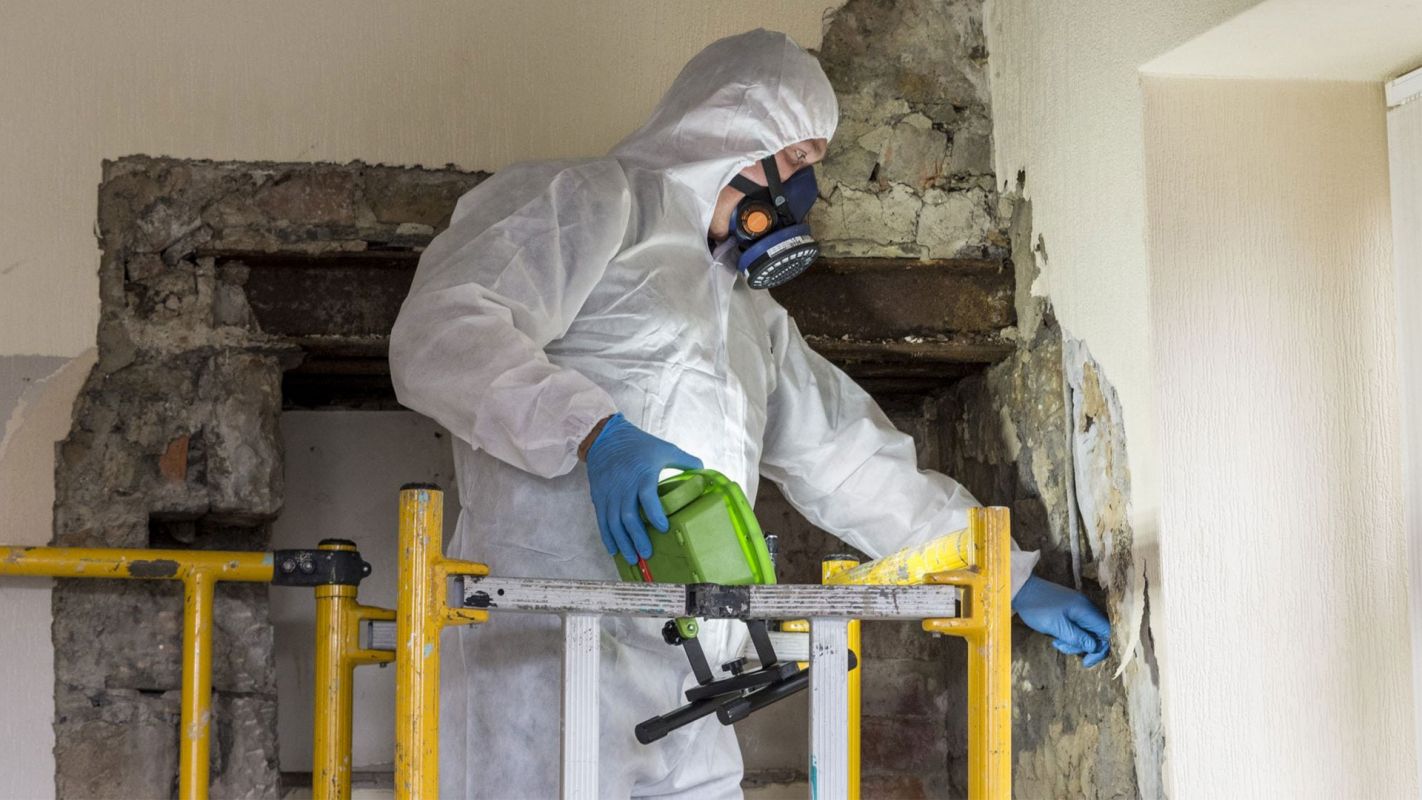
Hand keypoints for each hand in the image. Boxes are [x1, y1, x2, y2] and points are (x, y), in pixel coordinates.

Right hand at [584, 414, 702, 564]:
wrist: (606, 438)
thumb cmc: (638, 445)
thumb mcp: (664, 449)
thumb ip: (685, 460)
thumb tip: (704, 470)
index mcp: (642, 475)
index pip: (647, 497)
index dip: (655, 514)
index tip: (664, 528)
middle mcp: (623, 486)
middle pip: (628, 516)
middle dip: (637, 537)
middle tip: (647, 553)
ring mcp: (609, 494)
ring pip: (613, 523)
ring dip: (622, 542)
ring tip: (632, 559)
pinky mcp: (599, 497)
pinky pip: (602, 521)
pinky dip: (607, 537)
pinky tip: (614, 550)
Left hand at [1012, 576, 1110, 667]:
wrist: (1022, 590)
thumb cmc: (1038, 608)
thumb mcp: (1056, 627)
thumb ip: (1077, 638)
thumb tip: (1094, 648)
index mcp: (1086, 610)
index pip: (1107, 632)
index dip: (1101, 649)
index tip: (1086, 661)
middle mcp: (1087, 609)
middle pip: (1098, 634)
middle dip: (1083, 647)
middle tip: (1063, 648)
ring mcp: (1080, 609)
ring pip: (1087, 633)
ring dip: (1074, 642)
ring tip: (1057, 642)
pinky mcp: (1072, 611)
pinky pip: (1078, 628)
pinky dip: (1070, 636)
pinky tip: (1057, 637)